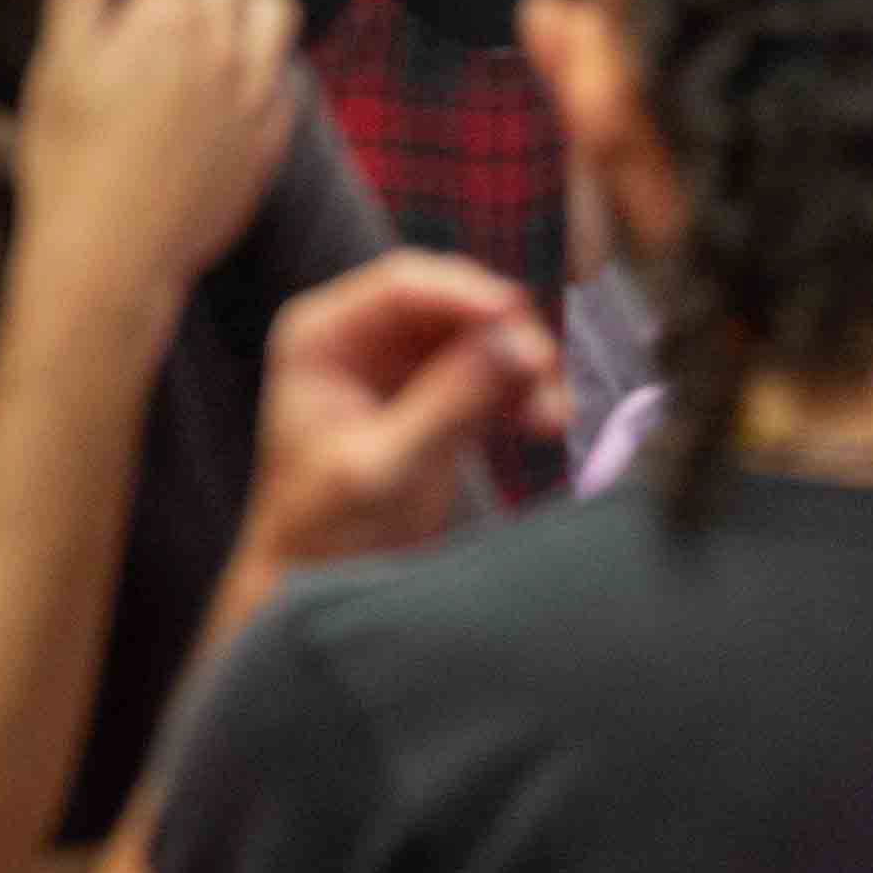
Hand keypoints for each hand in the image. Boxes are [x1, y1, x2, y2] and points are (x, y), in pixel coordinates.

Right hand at [8, 0, 302, 326]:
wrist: (112, 258)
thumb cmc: (68, 164)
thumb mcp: (58, 70)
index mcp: (166, 20)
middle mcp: (223, 46)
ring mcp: (255, 93)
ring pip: (277, 8)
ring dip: (245, 4)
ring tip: (208, 28)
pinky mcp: (271, 138)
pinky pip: (287, 75)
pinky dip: (263, 65)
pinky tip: (227, 85)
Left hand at [234, 255, 562, 584]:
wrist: (318, 586)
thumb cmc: (324, 530)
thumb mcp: (384, 467)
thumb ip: (446, 403)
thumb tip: (515, 345)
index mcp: (323, 337)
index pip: (402, 286)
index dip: (466, 293)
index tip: (518, 317)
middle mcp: (362, 337)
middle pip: (451, 305)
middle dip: (504, 336)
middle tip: (546, 371)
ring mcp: (401, 364)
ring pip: (480, 337)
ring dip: (522, 368)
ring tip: (553, 415)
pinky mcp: (436, 396)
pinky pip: (491, 375)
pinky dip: (521, 394)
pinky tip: (546, 422)